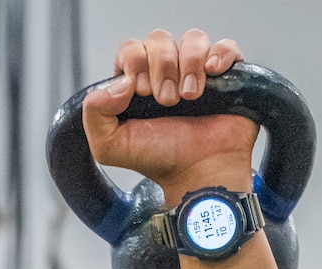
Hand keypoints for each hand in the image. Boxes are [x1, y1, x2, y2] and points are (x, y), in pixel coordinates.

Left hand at [81, 32, 254, 205]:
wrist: (197, 175)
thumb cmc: (160, 161)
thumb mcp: (111, 146)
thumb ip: (95, 114)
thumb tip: (118, 84)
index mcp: (138, 83)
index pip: (131, 49)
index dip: (135, 62)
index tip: (141, 92)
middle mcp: (167, 72)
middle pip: (160, 40)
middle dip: (161, 67)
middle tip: (167, 101)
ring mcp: (197, 72)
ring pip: (192, 39)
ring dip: (188, 66)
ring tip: (189, 97)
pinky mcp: (226, 76)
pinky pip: (226, 47)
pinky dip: (219, 56)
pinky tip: (212, 74)